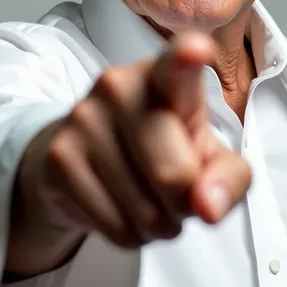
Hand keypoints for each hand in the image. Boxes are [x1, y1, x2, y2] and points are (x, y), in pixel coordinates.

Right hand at [19, 31, 251, 250]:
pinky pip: (117, 228)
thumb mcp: (205, 153)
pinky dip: (132, 236)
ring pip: (146, 213)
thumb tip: (208, 208)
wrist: (79, 156)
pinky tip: (121, 207)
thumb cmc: (159, 146)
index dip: (188, 56)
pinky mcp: (59, 158)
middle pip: (174, 175)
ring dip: (159, 225)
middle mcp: (120, 85)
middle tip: (176, 191)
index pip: (176, 63)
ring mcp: (84, 119)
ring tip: (147, 197)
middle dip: (185, 204)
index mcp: (165, 74)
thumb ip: (227, 176)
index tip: (197, 50)